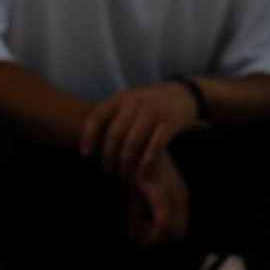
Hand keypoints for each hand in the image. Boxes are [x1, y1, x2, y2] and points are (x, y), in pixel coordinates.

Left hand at [81, 81, 198, 179]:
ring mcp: (153, 113)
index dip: (89, 135)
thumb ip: (115, 112)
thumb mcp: (131, 99)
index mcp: (122, 97)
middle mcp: (135, 104)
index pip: (98, 116)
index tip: (85, 153)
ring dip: (126, 163)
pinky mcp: (169, 124)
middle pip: (115, 135)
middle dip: (108, 156)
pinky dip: (146, 163)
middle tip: (107, 170)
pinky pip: (154, 148)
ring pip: (133, 144)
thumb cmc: (153, 101)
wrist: (184, 94)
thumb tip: (91, 134)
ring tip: (123, 175)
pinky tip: (141, 174)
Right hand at [128, 151, 189, 246]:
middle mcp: (181, 198)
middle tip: (138, 233)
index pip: (180, 230)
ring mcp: (174, 197)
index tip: (143, 236)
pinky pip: (163, 226)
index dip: (162, 239)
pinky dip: (151, 234)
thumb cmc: (134, 172)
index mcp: (180, 197)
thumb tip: (134, 238)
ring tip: (136, 226)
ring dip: (152, 237)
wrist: (130, 150)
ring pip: (171, 233)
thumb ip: (137, 217)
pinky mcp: (163, 196)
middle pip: (177, 235)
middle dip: (157, 240)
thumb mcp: (136, 198)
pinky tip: (137, 229)